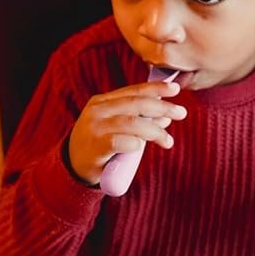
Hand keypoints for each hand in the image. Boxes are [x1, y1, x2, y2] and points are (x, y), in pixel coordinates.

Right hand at [68, 80, 186, 184]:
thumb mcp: (118, 129)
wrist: (73, 166)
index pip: (133, 91)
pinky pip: (119, 141)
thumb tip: (166, 118)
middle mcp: (98, 111)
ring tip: (168, 141)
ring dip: (154, 131)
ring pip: (131, 123)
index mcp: (103, 102)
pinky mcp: (95, 146)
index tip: (175, 90)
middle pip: (136, 104)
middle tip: (181, 113)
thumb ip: (140, 122)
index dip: (156, 89)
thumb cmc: (99, 147)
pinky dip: (134, 143)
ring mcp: (95, 128)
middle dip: (162, 107)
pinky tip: (140, 146)